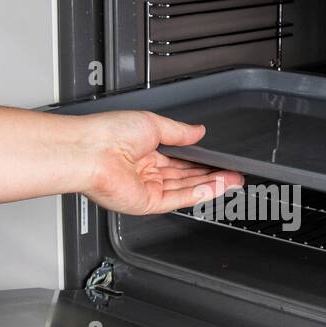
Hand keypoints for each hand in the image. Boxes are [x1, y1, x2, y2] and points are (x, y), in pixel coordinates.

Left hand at [77, 110, 243, 214]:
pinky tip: (215, 188)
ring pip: (185, 189)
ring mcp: (145, 188)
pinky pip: (178, 199)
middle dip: (211, 175)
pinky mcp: (146, 203)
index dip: (201, 161)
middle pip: (185, 176)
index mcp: (143, 151)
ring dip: (211, 185)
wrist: (91, 151)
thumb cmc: (108, 133)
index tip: (220, 160)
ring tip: (233, 181)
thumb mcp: (153, 123)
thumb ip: (179, 131)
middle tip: (234, 173)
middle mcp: (144, 171)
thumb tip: (198, 131)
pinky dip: (198, 194)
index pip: (179, 159)